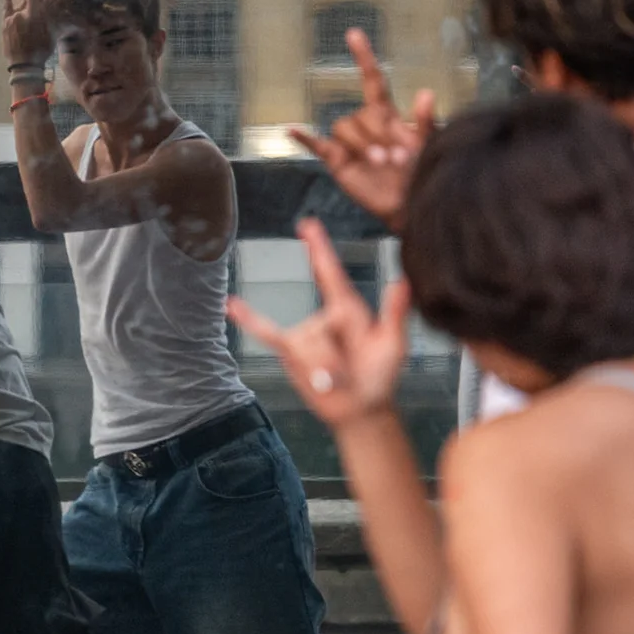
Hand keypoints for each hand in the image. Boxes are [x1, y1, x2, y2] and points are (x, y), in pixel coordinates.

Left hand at [2, 0, 55, 69]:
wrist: (25, 65)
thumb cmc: (41, 50)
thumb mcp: (49, 32)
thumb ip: (48, 13)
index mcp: (33, 15)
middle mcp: (20, 14)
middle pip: (27, 0)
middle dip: (33, 0)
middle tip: (37, 13)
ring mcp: (10, 20)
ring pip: (18, 6)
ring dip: (24, 5)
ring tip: (28, 12)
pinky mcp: (4, 25)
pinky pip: (7, 9)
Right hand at [228, 217, 410, 429]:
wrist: (361, 408)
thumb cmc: (382, 376)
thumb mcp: (394, 345)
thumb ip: (395, 313)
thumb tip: (402, 280)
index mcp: (349, 310)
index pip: (330, 273)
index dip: (319, 247)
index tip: (307, 224)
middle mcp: (324, 318)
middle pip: (321, 327)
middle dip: (336, 355)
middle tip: (353, 371)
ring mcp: (305, 333)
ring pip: (305, 345)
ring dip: (323, 369)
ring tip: (337, 379)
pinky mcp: (290, 351)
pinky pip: (266, 333)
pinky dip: (248, 319)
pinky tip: (231, 305)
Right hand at [287, 29, 435, 228]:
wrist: (410, 205)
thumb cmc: (422, 173)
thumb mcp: (429, 145)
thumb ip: (426, 122)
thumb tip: (425, 92)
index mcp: (387, 115)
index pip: (372, 80)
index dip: (363, 57)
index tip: (354, 34)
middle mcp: (366, 125)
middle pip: (360, 113)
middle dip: (378, 134)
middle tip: (398, 157)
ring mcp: (349, 142)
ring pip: (343, 128)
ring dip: (362, 145)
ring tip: (380, 164)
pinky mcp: (336, 160)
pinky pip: (316, 144)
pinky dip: (303, 137)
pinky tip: (291, 130)